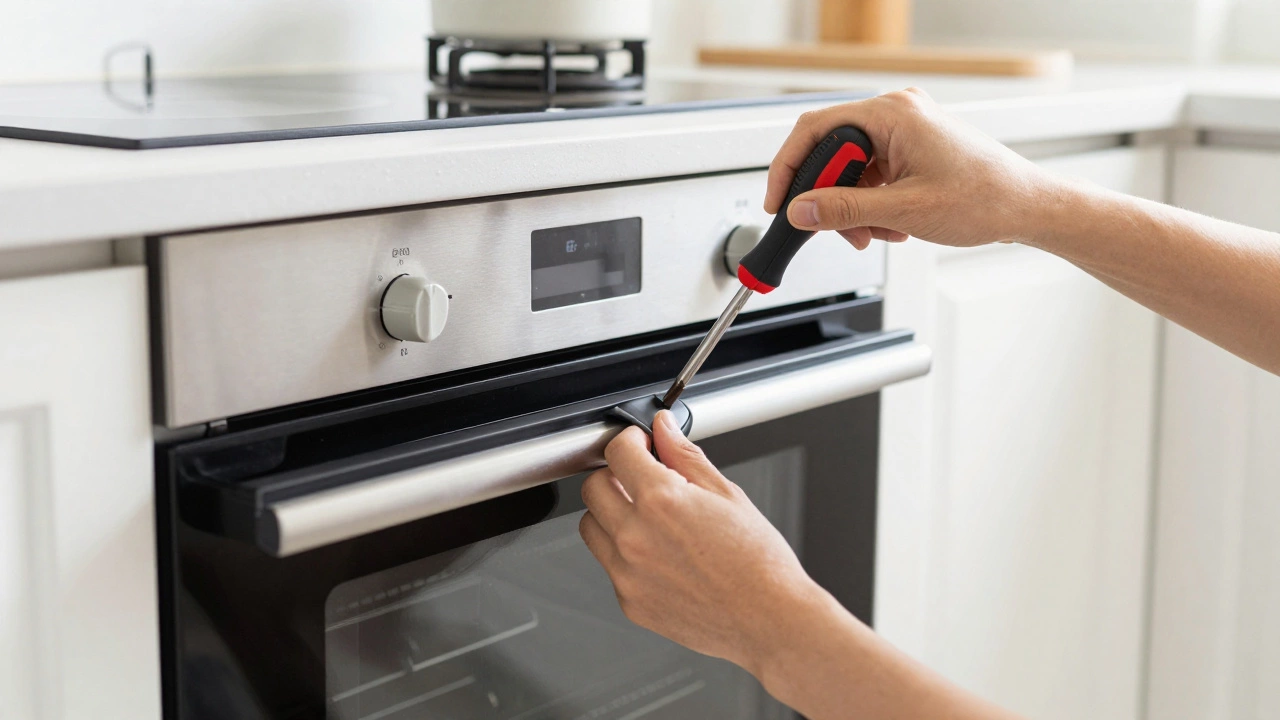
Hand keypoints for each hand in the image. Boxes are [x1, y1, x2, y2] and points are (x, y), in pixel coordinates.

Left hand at [578, 411, 827, 676]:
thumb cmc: (758, 563)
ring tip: (649, 518)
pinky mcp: (629, 602)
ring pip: (592, 527)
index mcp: (661, 501)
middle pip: (592, 488)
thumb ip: (684, 456)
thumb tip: (664, 428)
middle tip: (641, 478)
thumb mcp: (726, 494)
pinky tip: (660, 554)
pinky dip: (624, 553)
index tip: (641, 445)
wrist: (769, 619)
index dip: (630, 440)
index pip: (617, 452)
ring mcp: (627, 573)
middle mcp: (635, 537)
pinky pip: (610, 565)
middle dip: (614, 475)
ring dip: (611, 514)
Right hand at [765, 87, 1054, 249]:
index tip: (780, 204)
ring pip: (850, 169)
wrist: (1027, 207)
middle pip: (831, 152)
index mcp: (893, 113)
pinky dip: (872, 204)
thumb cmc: (985, 198)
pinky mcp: (911, 147)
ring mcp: (904, 129)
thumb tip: (800, 212)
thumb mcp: (904, 210)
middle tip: (833, 229)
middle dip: (830, 198)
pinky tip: (890, 226)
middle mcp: (896, 113)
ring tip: (874, 233)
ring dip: (853, 208)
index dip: (789, 169)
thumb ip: (844, 210)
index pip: (815, 131)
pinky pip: (871, 175)